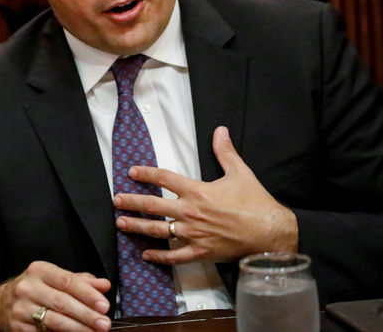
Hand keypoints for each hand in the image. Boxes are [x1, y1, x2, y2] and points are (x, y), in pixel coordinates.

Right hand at [0, 261, 111, 331]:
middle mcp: (28, 288)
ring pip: (54, 321)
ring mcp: (21, 309)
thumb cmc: (34, 289)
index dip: (88, 294)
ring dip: (78, 328)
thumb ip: (79, 281)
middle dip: (86, 315)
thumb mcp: (53, 278)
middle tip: (104, 324)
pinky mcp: (18, 328)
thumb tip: (103, 285)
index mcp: (39, 271)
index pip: (67, 281)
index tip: (104, 305)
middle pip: (62, 302)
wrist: (0, 304)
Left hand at [112, 126, 297, 264]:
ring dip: (137, 227)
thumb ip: (225, 152)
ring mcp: (193, 233)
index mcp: (197, 191)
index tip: (132, 172)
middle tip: (116, 201)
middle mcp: (190, 212)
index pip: (164, 178)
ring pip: (157, 230)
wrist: (271, 233)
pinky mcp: (200, 251)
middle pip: (152, 205)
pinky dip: (159, 256)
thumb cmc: (256, 203)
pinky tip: (146, 254)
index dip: (146, 173)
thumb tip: (220, 130)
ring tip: (121, 224)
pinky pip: (174, 255)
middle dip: (131, 202)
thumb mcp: (240, 172)